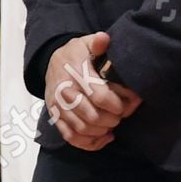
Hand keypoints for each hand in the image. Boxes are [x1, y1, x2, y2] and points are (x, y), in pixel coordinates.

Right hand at [45, 32, 137, 150]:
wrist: (51, 62)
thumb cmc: (77, 53)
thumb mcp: (86, 43)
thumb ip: (97, 43)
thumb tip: (104, 38)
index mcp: (75, 74)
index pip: (99, 96)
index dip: (117, 104)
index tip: (129, 103)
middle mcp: (65, 93)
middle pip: (92, 116)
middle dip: (112, 118)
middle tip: (123, 114)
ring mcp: (59, 108)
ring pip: (82, 129)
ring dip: (102, 130)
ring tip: (114, 123)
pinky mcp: (56, 119)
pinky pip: (71, 137)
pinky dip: (90, 143)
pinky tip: (106, 137)